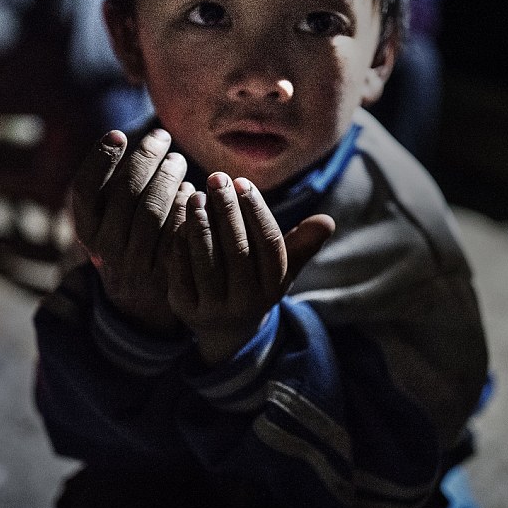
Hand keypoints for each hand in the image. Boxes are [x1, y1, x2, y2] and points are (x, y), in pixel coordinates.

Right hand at [71, 128, 192, 333]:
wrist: (139, 300)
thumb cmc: (124, 240)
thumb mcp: (106, 220)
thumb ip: (109, 187)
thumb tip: (120, 137)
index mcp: (87, 230)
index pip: (85, 189)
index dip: (100, 159)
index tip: (118, 134)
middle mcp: (106, 248)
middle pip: (126, 194)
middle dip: (146, 158)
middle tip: (161, 137)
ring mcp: (135, 264)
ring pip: (153, 211)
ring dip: (168, 177)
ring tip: (177, 160)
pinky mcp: (165, 272)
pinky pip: (177, 230)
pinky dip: (185, 205)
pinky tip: (191, 189)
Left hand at [167, 172, 334, 364]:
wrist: (226, 330)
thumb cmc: (256, 281)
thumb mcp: (282, 267)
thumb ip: (302, 243)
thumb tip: (327, 221)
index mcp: (274, 287)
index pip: (270, 245)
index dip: (256, 211)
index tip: (242, 181)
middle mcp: (246, 302)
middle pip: (238, 251)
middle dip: (227, 210)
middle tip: (216, 178)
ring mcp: (214, 309)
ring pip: (207, 262)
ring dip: (201, 224)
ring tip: (196, 196)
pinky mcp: (185, 309)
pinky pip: (180, 271)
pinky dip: (180, 243)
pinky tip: (180, 219)